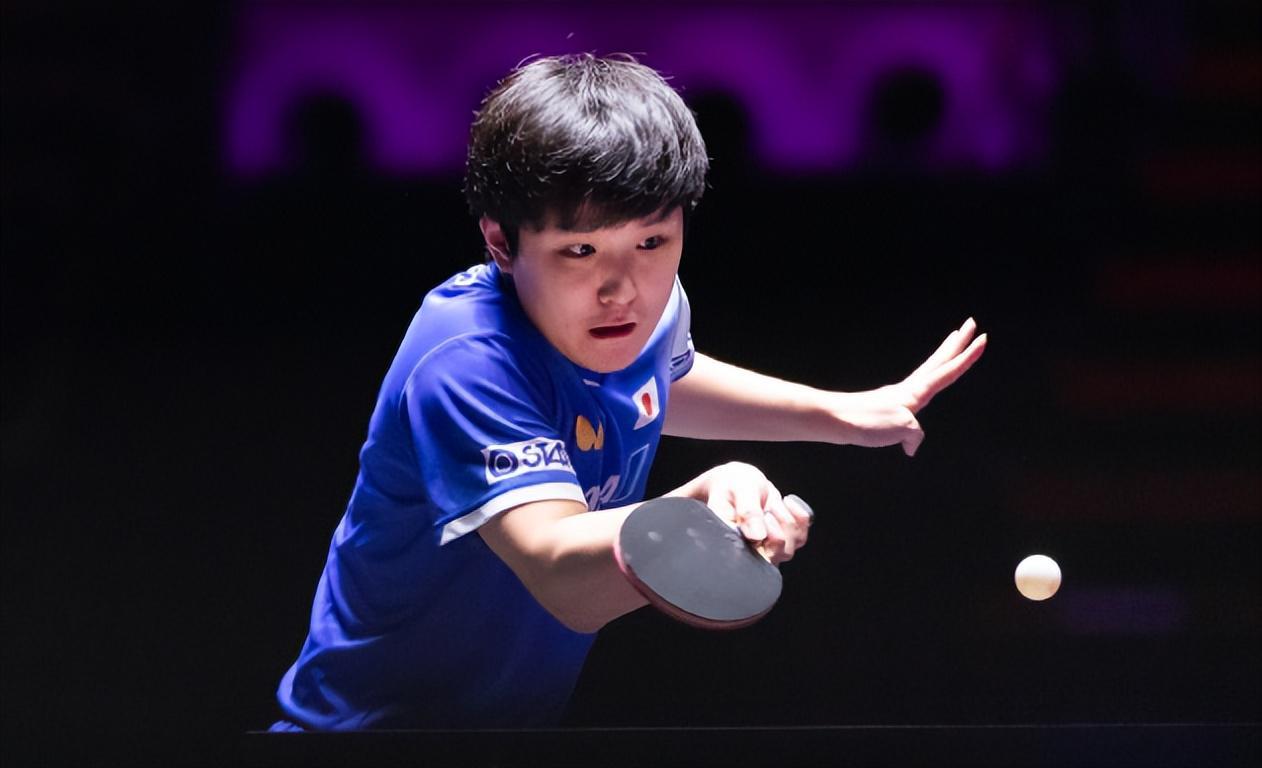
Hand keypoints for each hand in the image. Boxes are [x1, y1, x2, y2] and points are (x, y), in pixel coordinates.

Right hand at [672, 462, 810, 564]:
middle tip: (768, 509)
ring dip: (787, 521)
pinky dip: (800, 517)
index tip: (765, 517)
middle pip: (777, 554)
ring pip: (790, 547)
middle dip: (778, 527)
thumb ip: (747, 510)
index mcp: (731, 540)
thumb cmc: (733, 484)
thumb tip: (758, 536)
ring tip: (772, 505)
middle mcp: (750, 549)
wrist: (739, 482)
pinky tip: (788, 503)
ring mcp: (768, 547)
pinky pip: (801, 536)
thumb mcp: (739, 489)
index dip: (766, 540)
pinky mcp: (784, 539)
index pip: (754, 557)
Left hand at [835, 317, 986, 455]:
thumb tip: (911, 446)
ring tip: (953, 343)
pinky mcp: (888, 406)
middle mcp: (909, 389)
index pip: (948, 370)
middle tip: (971, 323)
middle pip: (939, 360)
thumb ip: (915, 435)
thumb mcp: (902, 429)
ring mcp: (898, 396)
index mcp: (916, 392)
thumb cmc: (866, 420)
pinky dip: (926, 383)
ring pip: (928, 370)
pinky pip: (916, 390)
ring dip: (943, 356)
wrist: (834, 420)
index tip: (983, 339)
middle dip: (957, 343)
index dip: (967, 356)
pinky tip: (923, 393)